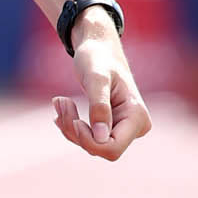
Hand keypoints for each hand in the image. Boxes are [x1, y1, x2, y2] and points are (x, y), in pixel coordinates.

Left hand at [51, 21, 151, 161]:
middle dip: (75, 131)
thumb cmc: (98, 58)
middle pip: (100, 149)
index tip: (72, 119)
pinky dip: (71, 125)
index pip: (112, 149)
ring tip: (60, 101)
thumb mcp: (96, 78)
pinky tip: (63, 107)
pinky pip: (88, 138)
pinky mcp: (112, 128)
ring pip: (91, 145)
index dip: (87, 140)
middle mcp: (135, 127)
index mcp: (138, 116)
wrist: (99, 49)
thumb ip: (99, 106)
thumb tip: (102, 138)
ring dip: (70, 125)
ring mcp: (124, 129)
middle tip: (61, 102)